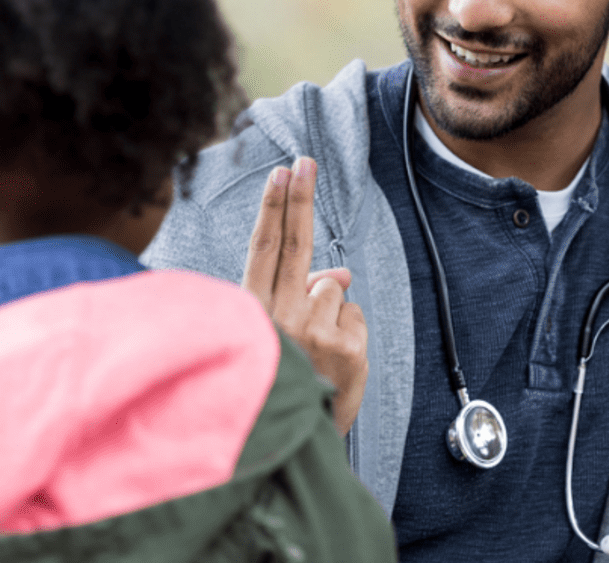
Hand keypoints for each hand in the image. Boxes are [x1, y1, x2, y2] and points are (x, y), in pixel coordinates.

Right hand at [243, 157, 367, 435]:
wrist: (290, 448)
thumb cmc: (280, 386)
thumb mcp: (279, 341)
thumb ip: (299, 298)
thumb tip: (338, 272)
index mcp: (252, 313)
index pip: (263, 250)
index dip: (273, 209)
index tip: (280, 173)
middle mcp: (277, 317)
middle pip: (294, 244)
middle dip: (300, 199)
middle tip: (305, 160)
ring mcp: (313, 331)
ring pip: (333, 289)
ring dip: (332, 312)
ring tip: (315, 352)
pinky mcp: (346, 347)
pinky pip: (356, 316)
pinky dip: (351, 333)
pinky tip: (333, 362)